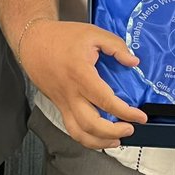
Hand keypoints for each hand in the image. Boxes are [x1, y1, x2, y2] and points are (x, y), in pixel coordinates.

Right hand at [19, 20, 146, 149]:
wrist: (33, 42)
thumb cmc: (63, 37)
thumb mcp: (93, 33)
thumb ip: (116, 46)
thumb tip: (133, 62)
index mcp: (81, 74)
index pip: (105, 101)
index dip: (126, 112)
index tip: (140, 116)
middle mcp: (70, 93)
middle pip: (90, 124)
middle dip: (113, 132)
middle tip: (129, 128)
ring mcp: (63, 102)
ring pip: (78, 132)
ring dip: (98, 142)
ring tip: (115, 140)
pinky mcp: (59, 105)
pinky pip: (71, 128)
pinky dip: (85, 138)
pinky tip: (98, 136)